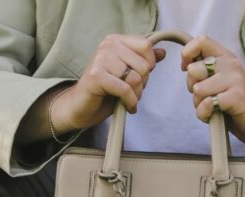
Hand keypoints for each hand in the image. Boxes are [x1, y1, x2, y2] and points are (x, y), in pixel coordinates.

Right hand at [51, 34, 165, 132]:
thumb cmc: (104, 90)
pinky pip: (125, 89)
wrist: (81, 107)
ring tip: (128, 99)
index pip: (146, 46)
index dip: (149, 65)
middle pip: (143, 65)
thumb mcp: (127, 73)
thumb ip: (143, 61)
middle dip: (143, 83)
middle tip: (132, 92)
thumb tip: (163, 52)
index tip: (140, 77)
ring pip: (136, 78)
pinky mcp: (96, 76)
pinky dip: (130, 102)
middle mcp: (107, 45)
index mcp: (115, 41)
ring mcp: (100, 59)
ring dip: (136, 95)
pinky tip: (127, 107)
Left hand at [181, 35, 244, 147]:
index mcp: (226, 56)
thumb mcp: (218, 80)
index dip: (187, 54)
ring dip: (199, 104)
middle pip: (193, 70)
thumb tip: (185, 65)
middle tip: (207, 95)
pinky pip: (207, 104)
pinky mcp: (237, 96)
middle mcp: (231, 64)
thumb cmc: (233, 102)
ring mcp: (235, 79)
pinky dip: (205, 114)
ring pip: (198, 89)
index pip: (201, 40)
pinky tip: (216, 115)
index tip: (186, 69)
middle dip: (192, 87)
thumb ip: (203, 70)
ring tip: (214, 106)